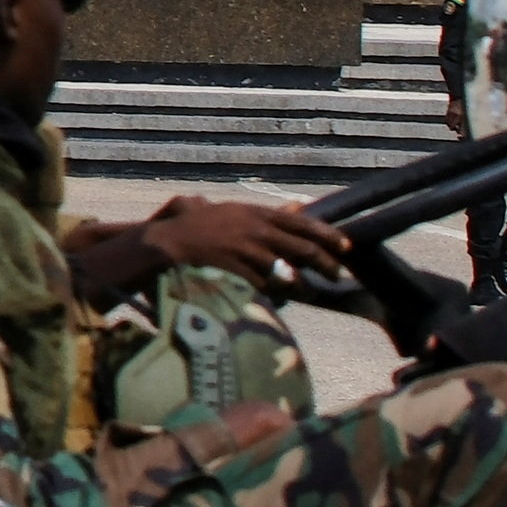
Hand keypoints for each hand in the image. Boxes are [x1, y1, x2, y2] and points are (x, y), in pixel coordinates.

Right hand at [82, 193, 355, 301]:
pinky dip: (273, 294)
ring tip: (307, 291)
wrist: (161, 246)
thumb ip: (250, 211)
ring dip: (300, 283)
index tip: (346, 245)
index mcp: (250, 212)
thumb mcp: (216, 209)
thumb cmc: (182, 227)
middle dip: (325, 262)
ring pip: (288, 270)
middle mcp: (254, 229)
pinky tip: (276, 299)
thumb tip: (290, 207)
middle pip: (302, 247)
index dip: (326, 233)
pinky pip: (266, 287)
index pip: (299, 221)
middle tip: (338, 274)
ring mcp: (248, 251)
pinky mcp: (240, 272)